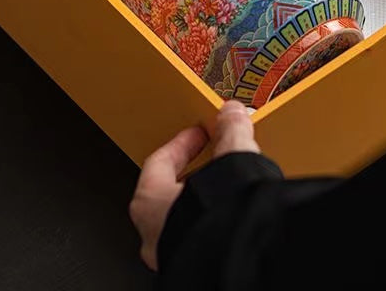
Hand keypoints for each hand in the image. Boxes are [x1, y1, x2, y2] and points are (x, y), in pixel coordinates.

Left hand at [129, 101, 260, 270]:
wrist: (237, 264)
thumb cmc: (215, 224)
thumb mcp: (228, 160)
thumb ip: (230, 134)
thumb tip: (232, 115)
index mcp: (148, 203)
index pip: (159, 161)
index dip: (182, 143)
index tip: (198, 134)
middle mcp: (153, 234)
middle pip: (169, 191)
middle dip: (194, 174)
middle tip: (214, 160)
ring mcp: (171, 256)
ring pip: (183, 219)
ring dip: (204, 203)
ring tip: (229, 189)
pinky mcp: (194, 269)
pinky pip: (199, 238)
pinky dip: (213, 224)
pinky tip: (234, 218)